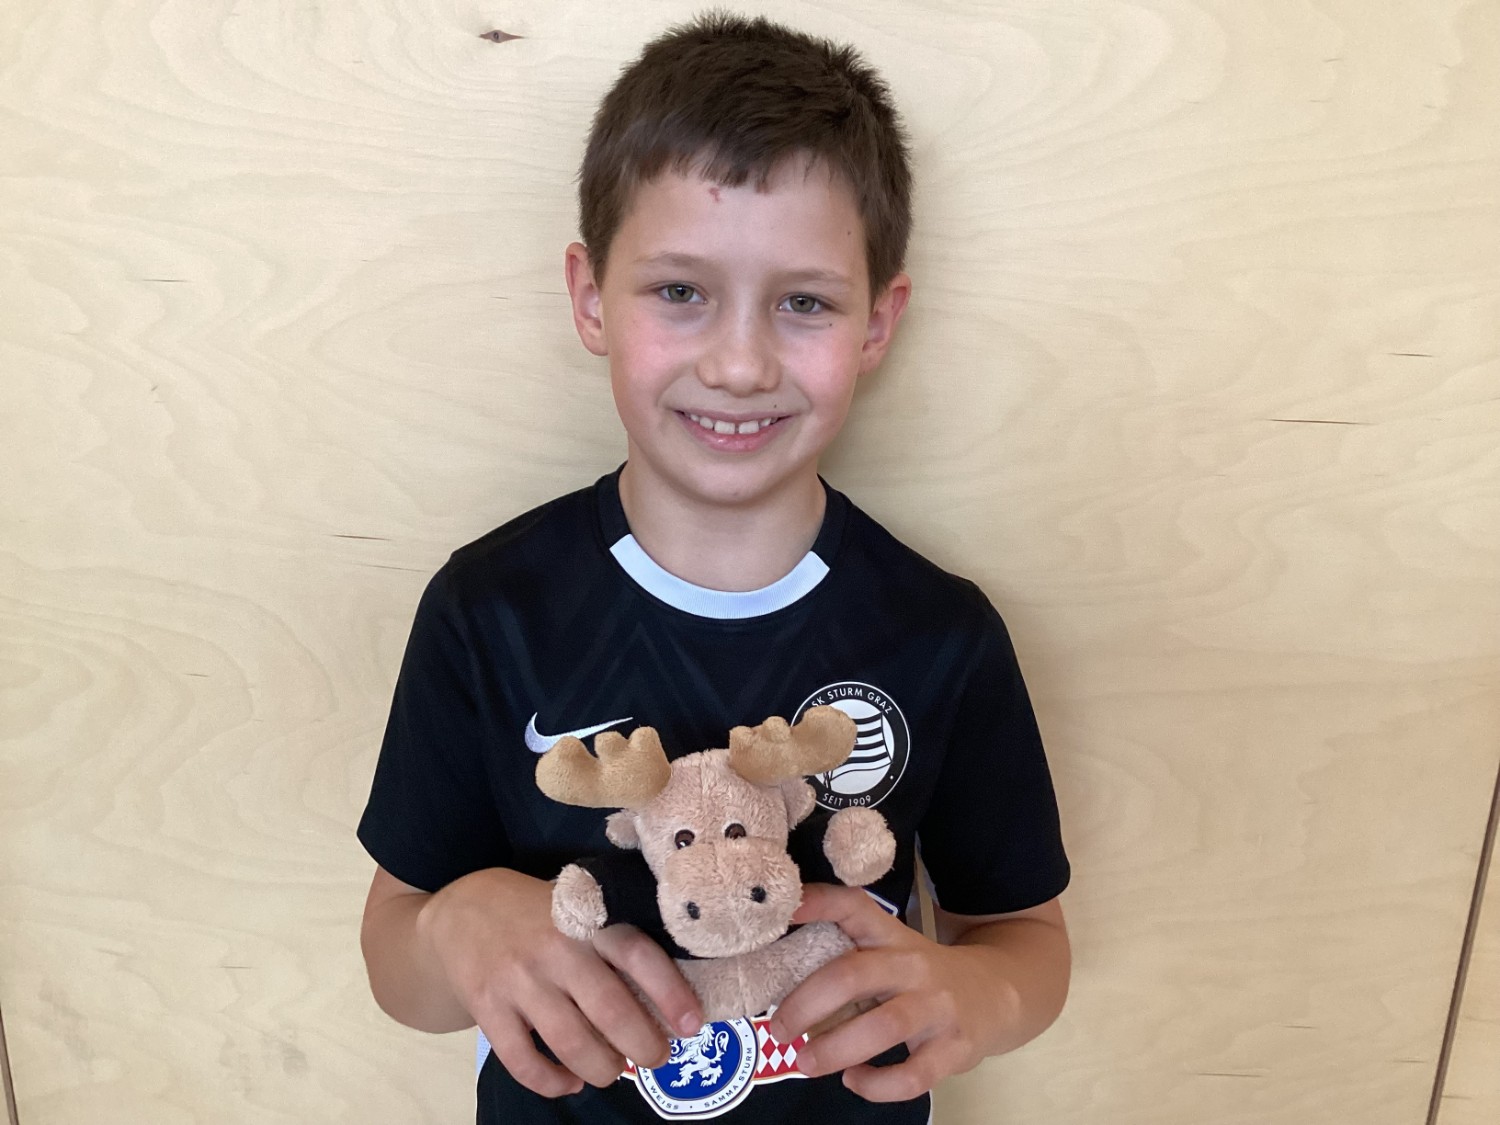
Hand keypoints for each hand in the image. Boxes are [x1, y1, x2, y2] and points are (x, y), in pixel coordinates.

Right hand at [417, 867, 702, 1096]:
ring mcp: (518, 978)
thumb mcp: (582, 909)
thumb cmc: (542, 914)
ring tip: (614, 1069)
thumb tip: (668, 1004)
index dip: (671, 993)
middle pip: (609, 1009)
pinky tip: (570, 1082)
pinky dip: (552, 1082)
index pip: (638, 955)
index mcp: (588, 917)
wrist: (463, 909)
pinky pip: (523, 1060)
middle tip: (656, 1057)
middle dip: (643, 1045)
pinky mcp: (486, 1006)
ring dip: (603, 1067)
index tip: (693, 1026)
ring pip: (571, 1042)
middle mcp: (556, 946)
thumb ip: (616, 944)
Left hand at [767, 884, 1024, 1102]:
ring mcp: (937, 1007)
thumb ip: (845, 947)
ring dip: (835, 1049)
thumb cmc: (922, 975)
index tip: (787, 908)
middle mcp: (912, 965)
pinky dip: (877, 1084)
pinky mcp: (955, 1048)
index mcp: (890, 936)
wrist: (999, 992)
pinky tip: (855, 1080)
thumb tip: (775, 962)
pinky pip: (913, 1075)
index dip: (820, 903)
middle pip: (853, 975)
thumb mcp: (890, 947)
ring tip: (805, 1063)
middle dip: (806, 1004)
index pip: (855, 907)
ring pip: (883, 1027)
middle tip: (778, 1029)